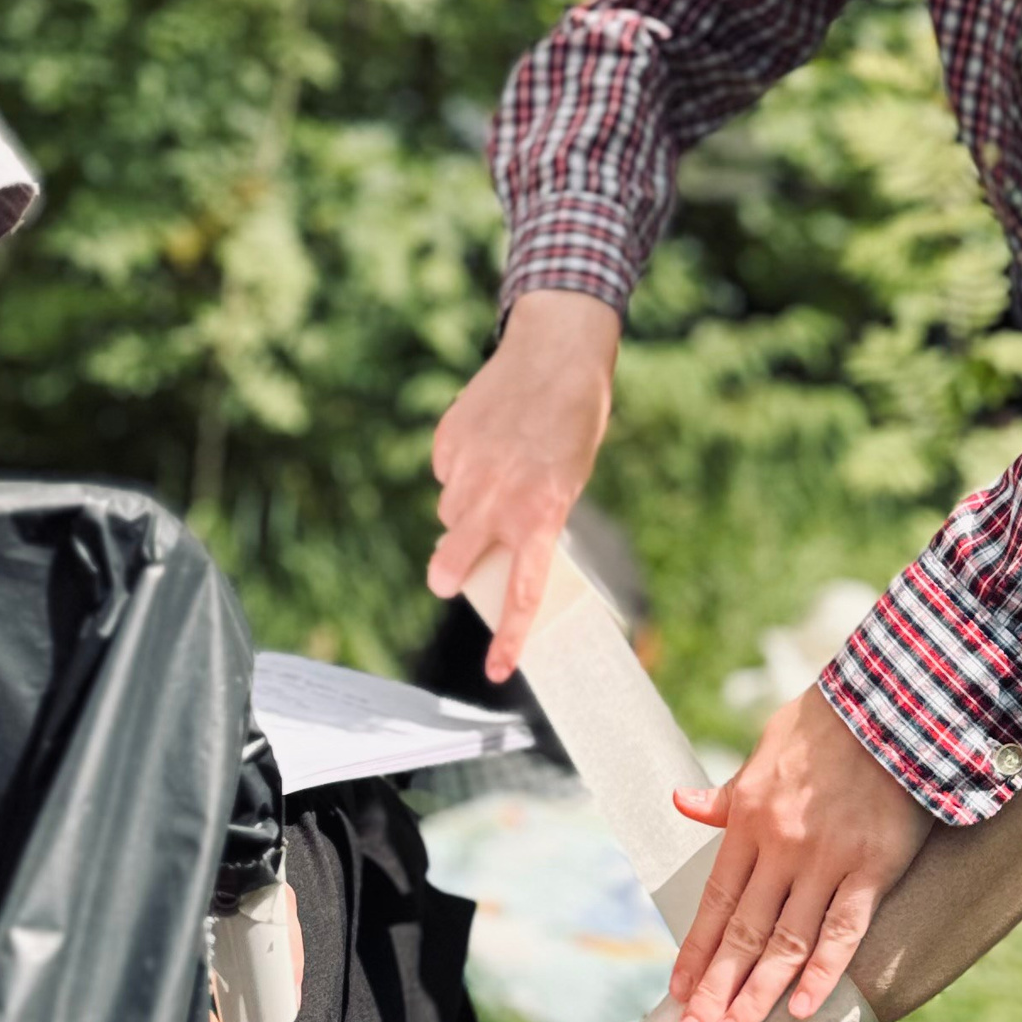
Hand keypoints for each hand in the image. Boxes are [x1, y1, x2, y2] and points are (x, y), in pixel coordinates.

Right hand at [426, 290, 620, 678]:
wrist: (557, 351)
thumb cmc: (575, 421)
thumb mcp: (570, 480)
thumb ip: (536, 518)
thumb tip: (504, 547)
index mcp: (542, 514)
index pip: (522, 592)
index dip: (509, 638)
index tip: (496, 670)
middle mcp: (500, 498)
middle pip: (453, 560)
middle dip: (446, 573)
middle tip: (446, 576)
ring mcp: (469, 468)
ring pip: (449, 511)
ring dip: (463, 510)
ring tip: (495, 477)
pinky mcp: (448, 440)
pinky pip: (446, 471)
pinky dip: (460, 469)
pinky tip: (486, 444)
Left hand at [667, 686, 928, 1021]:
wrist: (892, 704)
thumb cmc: (828, 725)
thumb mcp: (765, 751)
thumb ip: (728, 794)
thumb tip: (683, 803)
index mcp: (750, 820)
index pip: (715, 901)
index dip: (697, 952)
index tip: (680, 994)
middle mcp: (782, 847)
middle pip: (744, 933)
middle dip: (718, 991)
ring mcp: (827, 861)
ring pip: (786, 942)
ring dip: (759, 995)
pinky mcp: (872, 868)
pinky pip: (843, 930)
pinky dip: (822, 972)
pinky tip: (802, 1008)